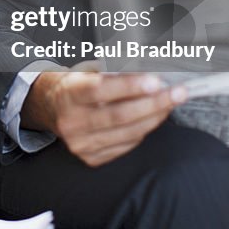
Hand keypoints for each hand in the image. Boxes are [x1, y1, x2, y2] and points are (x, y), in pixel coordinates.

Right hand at [22, 70, 186, 165]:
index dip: (130, 86)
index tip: (156, 80)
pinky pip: (126, 145)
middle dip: (155, 103)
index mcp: (69, 94)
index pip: (101, 90)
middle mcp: (72, 122)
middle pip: (120, 115)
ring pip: (128, 133)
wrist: (51, 107)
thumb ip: (114, 71)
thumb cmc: (76, 84)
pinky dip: (144, 130)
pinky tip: (154, 116)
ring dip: (155, 117)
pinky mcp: (91, 158)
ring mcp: (81, 144)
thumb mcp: (88, 70)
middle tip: (178, 92)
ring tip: (171, 102)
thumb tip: (150, 71)